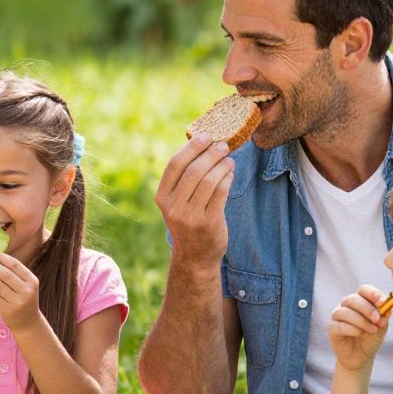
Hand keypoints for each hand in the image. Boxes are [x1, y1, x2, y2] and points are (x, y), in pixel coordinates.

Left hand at [0, 250, 40, 331]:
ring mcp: (17, 302)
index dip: (1, 257)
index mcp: (32, 281)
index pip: (15, 265)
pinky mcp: (8, 310)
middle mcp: (27, 291)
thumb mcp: (26, 284)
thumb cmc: (23, 298)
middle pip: (5, 274)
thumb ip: (14, 272)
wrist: (28, 323)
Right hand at [155, 134, 232, 265]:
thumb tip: (203, 144)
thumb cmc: (189, 222)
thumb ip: (184, 179)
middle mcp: (173, 207)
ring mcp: (190, 216)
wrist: (195, 257)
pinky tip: (230, 173)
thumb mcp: (177, 203)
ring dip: (222, 165)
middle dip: (210, 154)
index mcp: (162, 197)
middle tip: (223, 145)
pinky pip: (221, 192)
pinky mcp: (208, 222)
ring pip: (209, 180)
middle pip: (193, 170)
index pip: (174, 165)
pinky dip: (227, 178)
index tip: (206, 136)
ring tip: (229, 159)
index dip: (191, 147)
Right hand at [327, 286, 392, 372]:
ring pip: (345, 312)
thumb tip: (387, 306)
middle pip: (353, 299)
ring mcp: (337, 316)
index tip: (382, 302)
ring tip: (372, 330)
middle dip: (367, 309)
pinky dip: (352, 329)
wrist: (362, 356)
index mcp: (360, 300)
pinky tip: (361, 334)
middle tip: (377, 319)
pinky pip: (340, 325)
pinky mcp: (332, 329)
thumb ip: (384, 315)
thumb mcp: (381, 326)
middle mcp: (346, 305)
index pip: (363, 289)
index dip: (372, 293)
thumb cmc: (371, 337)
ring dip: (361, 321)